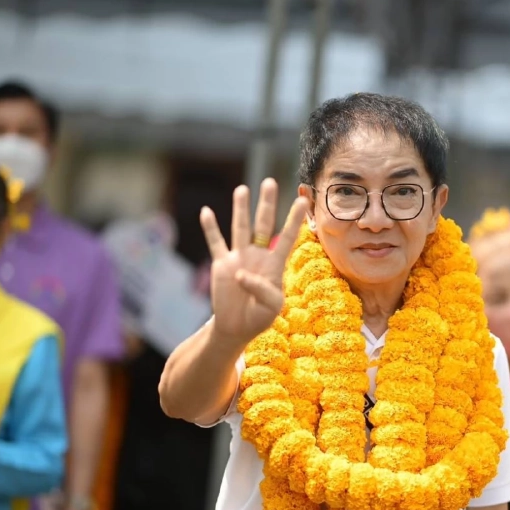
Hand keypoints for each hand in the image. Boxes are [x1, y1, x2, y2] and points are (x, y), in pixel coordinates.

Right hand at [200, 178, 308, 346]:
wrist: (237, 327)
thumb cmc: (259, 317)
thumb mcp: (271, 307)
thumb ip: (262, 290)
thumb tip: (240, 273)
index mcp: (274, 265)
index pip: (287, 237)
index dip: (294, 220)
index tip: (303, 200)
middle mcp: (258, 255)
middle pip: (263, 224)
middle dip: (266, 204)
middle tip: (269, 182)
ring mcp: (239, 257)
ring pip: (240, 228)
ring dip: (241, 209)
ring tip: (242, 189)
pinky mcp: (221, 264)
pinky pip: (216, 242)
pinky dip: (210, 228)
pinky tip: (206, 211)